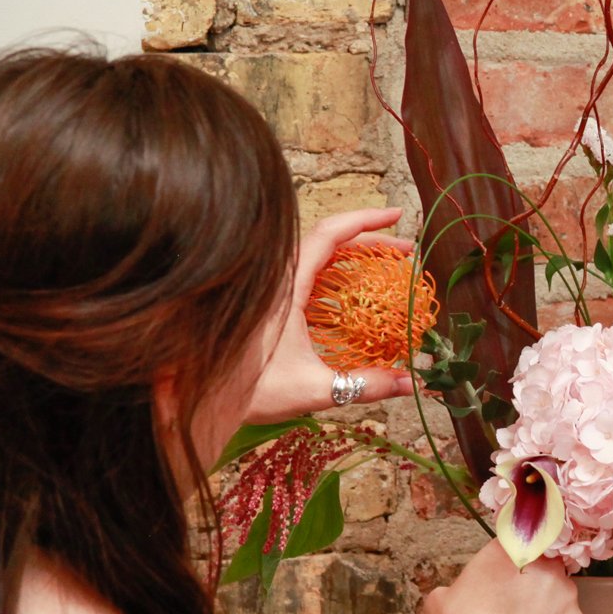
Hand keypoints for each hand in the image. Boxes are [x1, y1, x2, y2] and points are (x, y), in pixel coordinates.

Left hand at [244, 207, 423, 423]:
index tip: (396, 214)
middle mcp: (279, 280)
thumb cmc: (249, 391)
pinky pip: (308, 275)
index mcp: (287, 286)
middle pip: (329, 242)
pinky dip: (336, 273)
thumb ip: (365, 385)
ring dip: (354, 256)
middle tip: (406, 251)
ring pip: (318, 258)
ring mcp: (273, 291)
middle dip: (371, 240)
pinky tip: (353, 292)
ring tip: (386, 265)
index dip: (366, 220)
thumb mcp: (315, 389)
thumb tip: (409, 385)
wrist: (203, 399)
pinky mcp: (270, 306)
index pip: (330, 235)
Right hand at [421, 543, 585, 613]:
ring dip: (544, 604)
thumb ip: (453, 589)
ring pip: (556, 592)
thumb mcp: (439, 602)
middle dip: (529, 580)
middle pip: (540, 564)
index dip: (508, 558)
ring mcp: (566, 593)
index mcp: (508, 550)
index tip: (501, 574)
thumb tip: (455, 597)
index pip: (515, 539)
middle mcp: (543, 564)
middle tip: (509, 604)